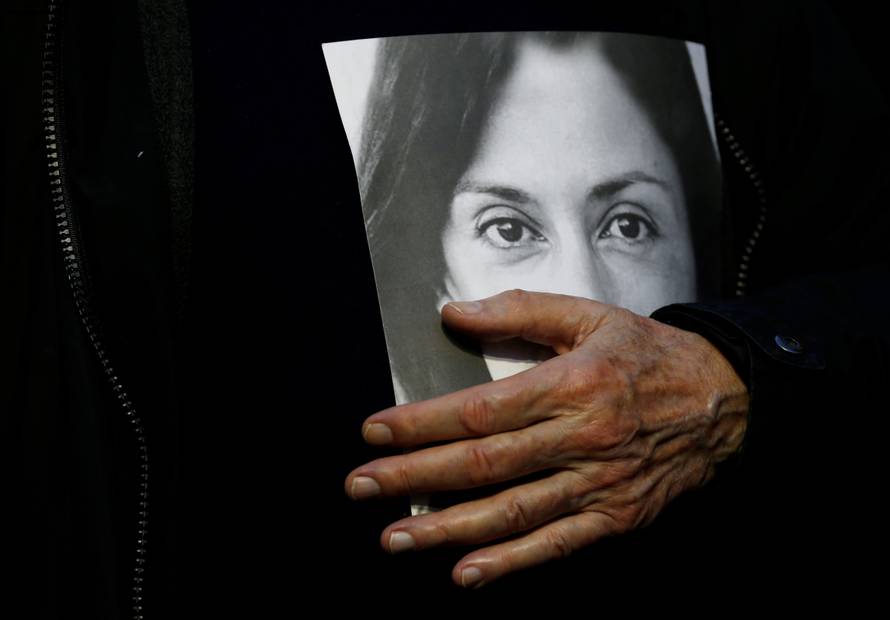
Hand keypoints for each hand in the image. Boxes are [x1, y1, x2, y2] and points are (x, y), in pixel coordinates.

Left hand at [345, 290, 748, 588]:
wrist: (726, 396)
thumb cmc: (651, 354)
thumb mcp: (589, 315)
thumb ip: (520, 310)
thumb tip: (455, 313)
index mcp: (572, 384)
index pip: (479, 410)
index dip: (421, 424)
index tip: (376, 433)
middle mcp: (583, 437)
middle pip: (483, 464)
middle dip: (414, 476)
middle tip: (362, 486)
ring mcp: (600, 482)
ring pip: (512, 511)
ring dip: (447, 528)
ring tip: (395, 537)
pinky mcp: (616, 515)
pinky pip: (556, 544)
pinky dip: (510, 562)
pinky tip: (466, 571)